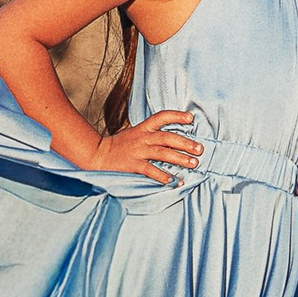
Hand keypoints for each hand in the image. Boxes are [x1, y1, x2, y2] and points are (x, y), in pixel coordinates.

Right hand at [85, 106, 201, 182]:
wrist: (97, 155)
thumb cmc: (119, 146)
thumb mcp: (135, 134)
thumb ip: (151, 134)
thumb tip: (173, 139)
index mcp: (143, 128)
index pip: (162, 117)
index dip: (177, 116)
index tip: (191, 118)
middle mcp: (142, 138)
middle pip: (167, 137)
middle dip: (185, 143)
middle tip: (200, 149)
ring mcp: (137, 151)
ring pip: (162, 153)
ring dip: (180, 158)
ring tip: (194, 164)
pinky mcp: (132, 165)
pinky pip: (150, 170)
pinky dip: (163, 175)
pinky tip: (173, 181)